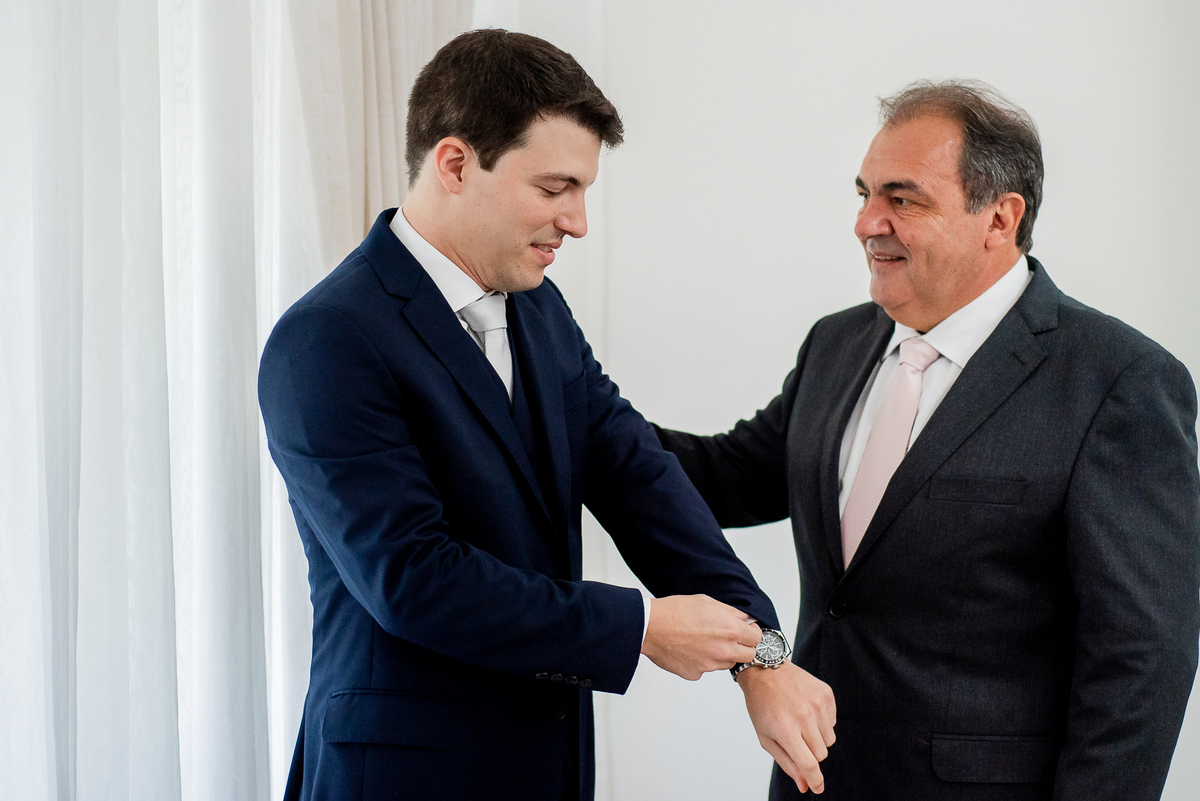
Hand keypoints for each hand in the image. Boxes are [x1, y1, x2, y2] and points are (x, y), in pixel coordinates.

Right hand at [640, 595, 761, 680]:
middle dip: (742, 646)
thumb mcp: (707, 602)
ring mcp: (710, 665)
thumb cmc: (675, 611)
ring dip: (722, 655)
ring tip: (704, 641)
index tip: (746, 630)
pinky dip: (702, 661)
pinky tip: (690, 649)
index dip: (752, 633)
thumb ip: (730, 612)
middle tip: (728, 638)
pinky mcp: (696, 674)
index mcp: (730, 629)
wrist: (650, 627)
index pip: (757, 638)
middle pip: (748, 655)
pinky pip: (706, 669)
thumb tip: (744, 618)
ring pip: (727, 663)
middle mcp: (723, 650)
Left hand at [737, 662, 835, 793]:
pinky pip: (833, 722)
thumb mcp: (766, 737)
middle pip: (821, 754)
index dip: (815, 780)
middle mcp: (804, 716)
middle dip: (810, 753)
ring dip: (817, 737)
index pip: (809, 764)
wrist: (766, 670)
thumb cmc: (762, 705)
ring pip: (829, 740)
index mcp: (785, 729)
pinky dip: (822, 722)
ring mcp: (817, 703)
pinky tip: (806, 709)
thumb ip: (787, 763)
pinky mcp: (826, 694)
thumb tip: (804, 785)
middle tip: (795, 738)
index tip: (818, 787)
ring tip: (799, 722)